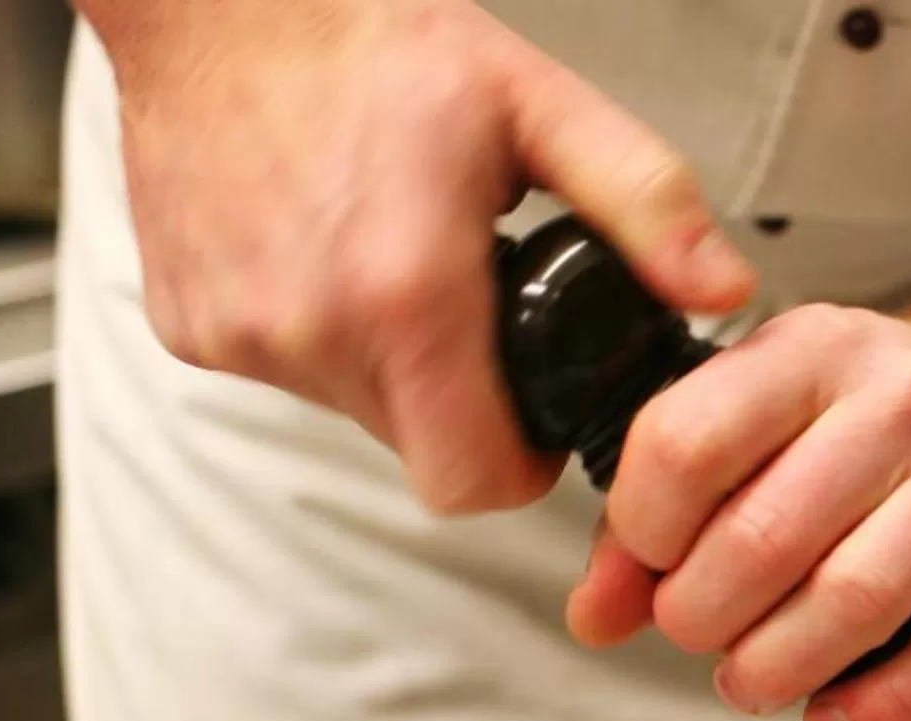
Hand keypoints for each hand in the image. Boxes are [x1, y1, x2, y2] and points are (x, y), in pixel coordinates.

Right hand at [91, 0, 752, 512]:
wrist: (210, 1)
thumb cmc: (366, 41)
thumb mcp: (538, 106)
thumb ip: (646, 203)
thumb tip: (721, 289)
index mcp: (407, 296)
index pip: (478, 482)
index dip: (523, 467)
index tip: (536, 419)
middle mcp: (313, 331)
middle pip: (422, 453)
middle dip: (465, 411)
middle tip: (477, 322)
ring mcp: (241, 336)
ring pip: (355, 414)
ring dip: (392, 370)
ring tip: (398, 268)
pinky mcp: (189, 327)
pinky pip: (285, 373)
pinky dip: (319, 337)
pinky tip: (328, 257)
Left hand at [574, 306, 910, 720]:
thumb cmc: (862, 420)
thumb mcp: (757, 416)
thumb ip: (663, 506)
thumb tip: (596, 615)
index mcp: (811, 348)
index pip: (688, 445)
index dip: (643, 532)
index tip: (651, 563)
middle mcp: (903, 398)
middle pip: (766, 539)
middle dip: (703, 617)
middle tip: (698, 635)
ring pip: (861, 601)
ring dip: (782, 669)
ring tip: (753, 682)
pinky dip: (890, 706)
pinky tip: (840, 719)